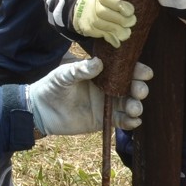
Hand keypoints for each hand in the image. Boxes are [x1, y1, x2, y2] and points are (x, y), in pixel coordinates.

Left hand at [27, 58, 152, 135]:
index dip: (137, 70)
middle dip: (139, 88)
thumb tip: (99, 63)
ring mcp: (107, 104)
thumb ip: (80, 69)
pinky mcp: (104, 120)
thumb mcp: (64, 74)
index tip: (145, 73)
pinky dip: (130, 122)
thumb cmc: (52, 86)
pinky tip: (133, 121)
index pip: (124, 69)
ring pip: (130, 105)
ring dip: (136, 106)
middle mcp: (109, 87)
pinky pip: (121, 121)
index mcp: (102, 73)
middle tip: (138, 91)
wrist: (40, 110)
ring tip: (134, 108)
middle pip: (132, 87)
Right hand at [72, 0, 135, 47]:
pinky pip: (100, 34)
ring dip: (118, 31)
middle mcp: (92, 5)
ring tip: (127, 33)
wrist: (82, 8)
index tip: (130, 12)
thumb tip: (130, 12)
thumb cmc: (102, 1)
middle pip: (104, 13)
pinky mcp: (88, 28)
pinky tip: (118, 42)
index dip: (121, 6)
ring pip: (103, 25)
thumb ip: (119, 0)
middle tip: (131, 22)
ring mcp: (89, 17)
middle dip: (121, 20)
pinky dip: (111, 39)